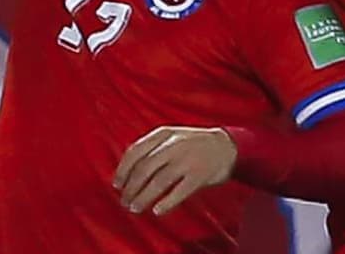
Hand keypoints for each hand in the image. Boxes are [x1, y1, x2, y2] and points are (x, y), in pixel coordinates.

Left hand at [113, 126, 236, 215]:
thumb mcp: (171, 136)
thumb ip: (151, 147)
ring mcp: (187, 160)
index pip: (135, 151)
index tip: (116, 184)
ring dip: (144, 197)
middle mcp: (173, 145)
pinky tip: (157, 210)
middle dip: (131, 187)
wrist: (227, 146)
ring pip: (159, 182)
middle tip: (125, 201)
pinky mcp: (199, 175)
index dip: (122, 170)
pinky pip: (179, 191)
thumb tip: (126, 169)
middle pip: (144, 168)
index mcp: (162, 134)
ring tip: (135, 208)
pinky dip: (166, 202)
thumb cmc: (193, 144)